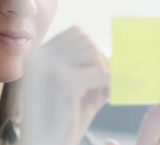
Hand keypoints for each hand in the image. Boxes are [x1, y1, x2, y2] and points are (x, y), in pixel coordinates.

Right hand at [21, 26, 109, 144]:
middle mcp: (38, 57)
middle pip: (85, 41)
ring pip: (92, 52)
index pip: (76, 34)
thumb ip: (96, 72)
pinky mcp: (61, 81)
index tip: (106, 71)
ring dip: (104, 72)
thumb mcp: (80, 91)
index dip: (96, 52)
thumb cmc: (60, 124)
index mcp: (39, 56)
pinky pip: (98, 74)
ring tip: (102, 94)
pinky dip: (111, 82)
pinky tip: (112, 93)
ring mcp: (47, 67)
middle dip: (102, 63)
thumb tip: (121, 57)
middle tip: (108, 85)